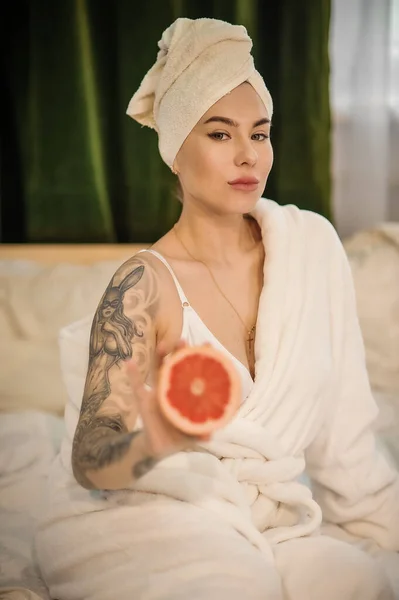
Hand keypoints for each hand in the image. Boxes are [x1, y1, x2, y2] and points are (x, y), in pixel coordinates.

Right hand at [126, 340, 209, 460]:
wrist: (160, 445)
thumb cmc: (180, 434)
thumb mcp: (191, 434)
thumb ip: (199, 433)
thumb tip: (208, 436)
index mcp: (185, 392)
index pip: (193, 372)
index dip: (200, 359)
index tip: (207, 346)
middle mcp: (172, 388)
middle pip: (176, 365)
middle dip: (180, 352)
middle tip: (184, 341)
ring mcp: (157, 393)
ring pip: (158, 370)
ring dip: (159, 356)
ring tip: (162, 344)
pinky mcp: (144, 401)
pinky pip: (137, 386)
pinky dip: (132, 374)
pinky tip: (129, 362)